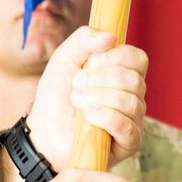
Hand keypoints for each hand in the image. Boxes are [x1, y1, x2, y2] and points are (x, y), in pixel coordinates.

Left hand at [28, 29, 148, 173]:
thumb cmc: (56, 97)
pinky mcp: (129, 144)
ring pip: (131, 102)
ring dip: (98, 98)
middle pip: (134, 80)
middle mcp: (133, 97)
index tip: (92, 60)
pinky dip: (105, 117)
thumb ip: (84, 39)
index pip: (138, 59)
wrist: (43, 132)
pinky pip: (128, 127)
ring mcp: (133, 121)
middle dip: (101, 80)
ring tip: (77, 101)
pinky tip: (87, 117)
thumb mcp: (64, 59)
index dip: (117, 57)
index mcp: (123, 74)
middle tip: (76, 85)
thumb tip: (111, 37)